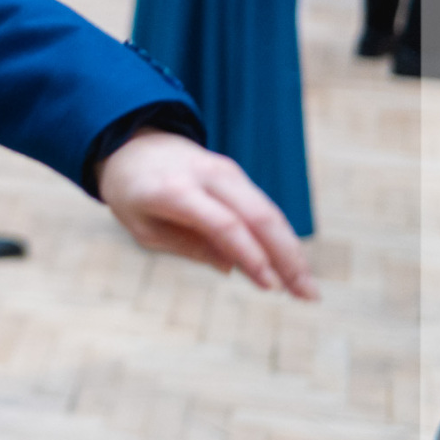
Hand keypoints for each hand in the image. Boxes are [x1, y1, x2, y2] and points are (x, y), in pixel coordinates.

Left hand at [98, 131, 316, 298]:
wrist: (130, 144)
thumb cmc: (131, 193)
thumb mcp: (143, 227)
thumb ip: (186, 246)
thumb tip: (234, 267)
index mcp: (173, 190)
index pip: (224, 223)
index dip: (250, 255)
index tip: (270, 286)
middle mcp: (206, 175)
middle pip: (259, 215)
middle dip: (288, 257)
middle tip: (308, 296)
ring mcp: (225, 170)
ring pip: (269, 211)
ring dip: (293, 251)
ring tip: (308, 290)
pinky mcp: (235, 174)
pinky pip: (263, 207)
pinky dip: (281, 238)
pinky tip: (293, 267)